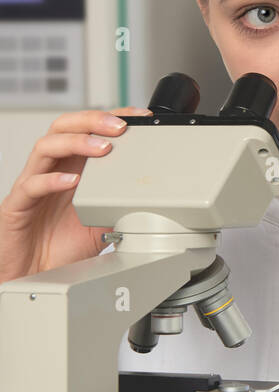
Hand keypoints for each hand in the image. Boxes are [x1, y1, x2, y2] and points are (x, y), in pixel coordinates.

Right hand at [0, 106, 152, 282]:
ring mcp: (31, 185)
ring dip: (77, 142)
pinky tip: (72, 182)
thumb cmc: (60, 247)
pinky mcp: (16, 206)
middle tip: (120, 125)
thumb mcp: (100, 223)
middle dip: (93, 120)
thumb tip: (147, 198)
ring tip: (103, 148)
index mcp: (70, 169)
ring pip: (45, 147)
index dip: (110, 117)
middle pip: (63, 128)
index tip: (138, 115)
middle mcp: (50, 171)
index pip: (85, 130)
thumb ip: (117, 205)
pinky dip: (52, 180)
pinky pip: (31, 185)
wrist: (33, 276)